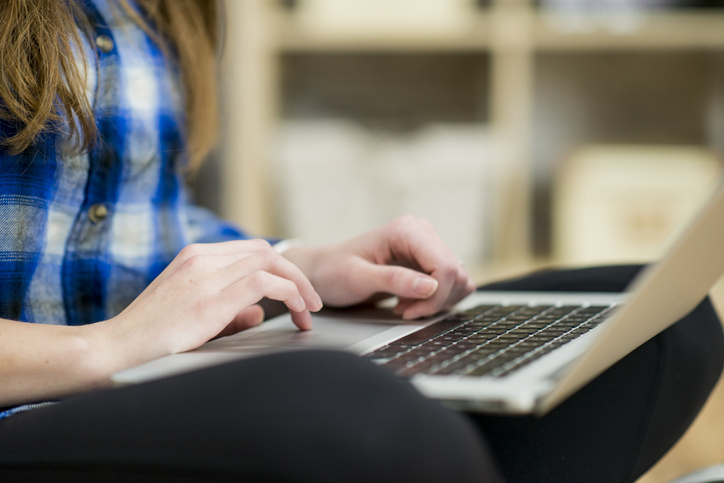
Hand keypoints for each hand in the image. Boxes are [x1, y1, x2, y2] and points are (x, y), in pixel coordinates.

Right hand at [104, 240, 322, 366]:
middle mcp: (202, 258)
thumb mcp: (194, 315)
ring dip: (298, 285)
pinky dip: (289, 294)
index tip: (298, 292)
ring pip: (270, 262)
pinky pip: (265, 283)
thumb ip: (230, 311)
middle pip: (266, 251)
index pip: (252, 250)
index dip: (281, 268)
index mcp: (196, 257)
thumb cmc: (150, 338)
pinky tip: (297, 311)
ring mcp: (206, 274)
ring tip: (310, 310)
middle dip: (296, 275)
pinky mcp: (211, 297)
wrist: (113, 350)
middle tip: (312, 302)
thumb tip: (259, 312)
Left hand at [283, 216, 475, 319]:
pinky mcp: (429, 260)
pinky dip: (436, 300)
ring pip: (459, 280)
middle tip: (404, 311)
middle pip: (456, 274)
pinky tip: (410, 302)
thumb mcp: (358, 278)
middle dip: (434, 302)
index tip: (408, 312)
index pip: (446, 267)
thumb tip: (430, 286)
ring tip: (405, 306)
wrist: (325, 270)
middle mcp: (422, 232)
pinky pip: (452, 284)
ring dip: (437, 302)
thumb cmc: (335, 271)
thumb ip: (394, 280)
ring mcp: (428, 245)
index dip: (435, 297)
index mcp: (407, 230)